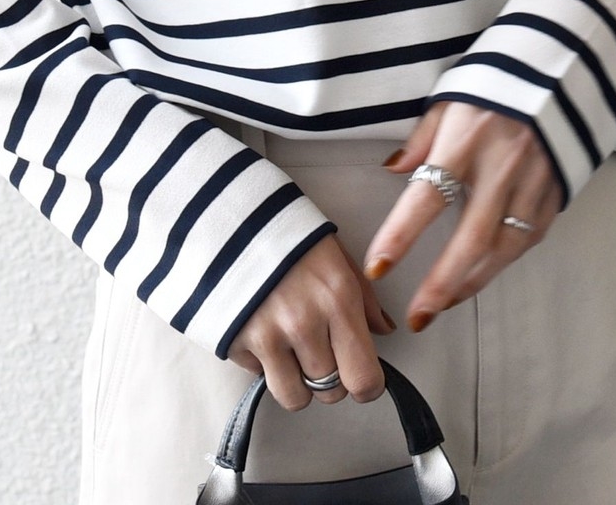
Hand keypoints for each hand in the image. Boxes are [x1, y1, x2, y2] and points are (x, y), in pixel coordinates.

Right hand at [226, 234, 396, 410]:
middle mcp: (303, 323)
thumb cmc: (289, 235)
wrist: (231, 218)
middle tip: (321, 350)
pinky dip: (263, 362)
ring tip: (292, 349)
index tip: (360, 375)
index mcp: (338, 299)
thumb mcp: (337, 256)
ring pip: (294, 397)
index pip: (364, 379)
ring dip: (296, 381)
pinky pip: (259, 376)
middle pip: (330, 392)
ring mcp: (266, 335)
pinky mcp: (234, 341)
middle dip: (330, 378)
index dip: (365, 385)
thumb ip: (365, 298)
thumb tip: (383, 330)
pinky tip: (263, 328)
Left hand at [362, 100, 562, 330]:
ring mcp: (534, 183)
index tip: (377, 267)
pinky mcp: (556, 192)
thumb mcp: (451, 97)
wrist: (563, 69)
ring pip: (503, 249)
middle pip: (471, 238)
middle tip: (417, 317)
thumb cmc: (495, 81)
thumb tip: (394, 170)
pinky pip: (529, 238)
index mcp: (467, 140)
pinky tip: (483, 272)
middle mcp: (502, 166)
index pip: (428, 197)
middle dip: (442, 284)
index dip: (401, 236)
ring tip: (444, 304)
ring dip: (472, 282)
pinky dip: (504, 260)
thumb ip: (423, 138)